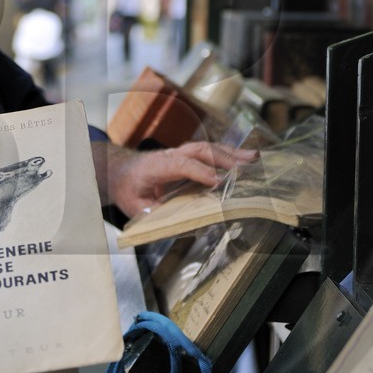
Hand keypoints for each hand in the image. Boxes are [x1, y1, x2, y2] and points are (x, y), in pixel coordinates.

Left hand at [102, 141, 259, 216]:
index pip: (182, 165)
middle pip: (199, 151)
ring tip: (253, 158)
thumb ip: (154, 214)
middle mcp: (170, 155)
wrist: (119, 170)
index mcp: (156, 166)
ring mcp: (179, 152)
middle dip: (223, 158)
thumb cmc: (127, 188)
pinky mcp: (187, 155)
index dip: (201, 172)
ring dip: (231, 153)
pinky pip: (209, 151)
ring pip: (207, 148)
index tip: (219, 182)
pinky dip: (228, 154)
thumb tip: (179, 224)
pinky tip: (245, 158)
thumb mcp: (134, 206)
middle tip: (244, 167)